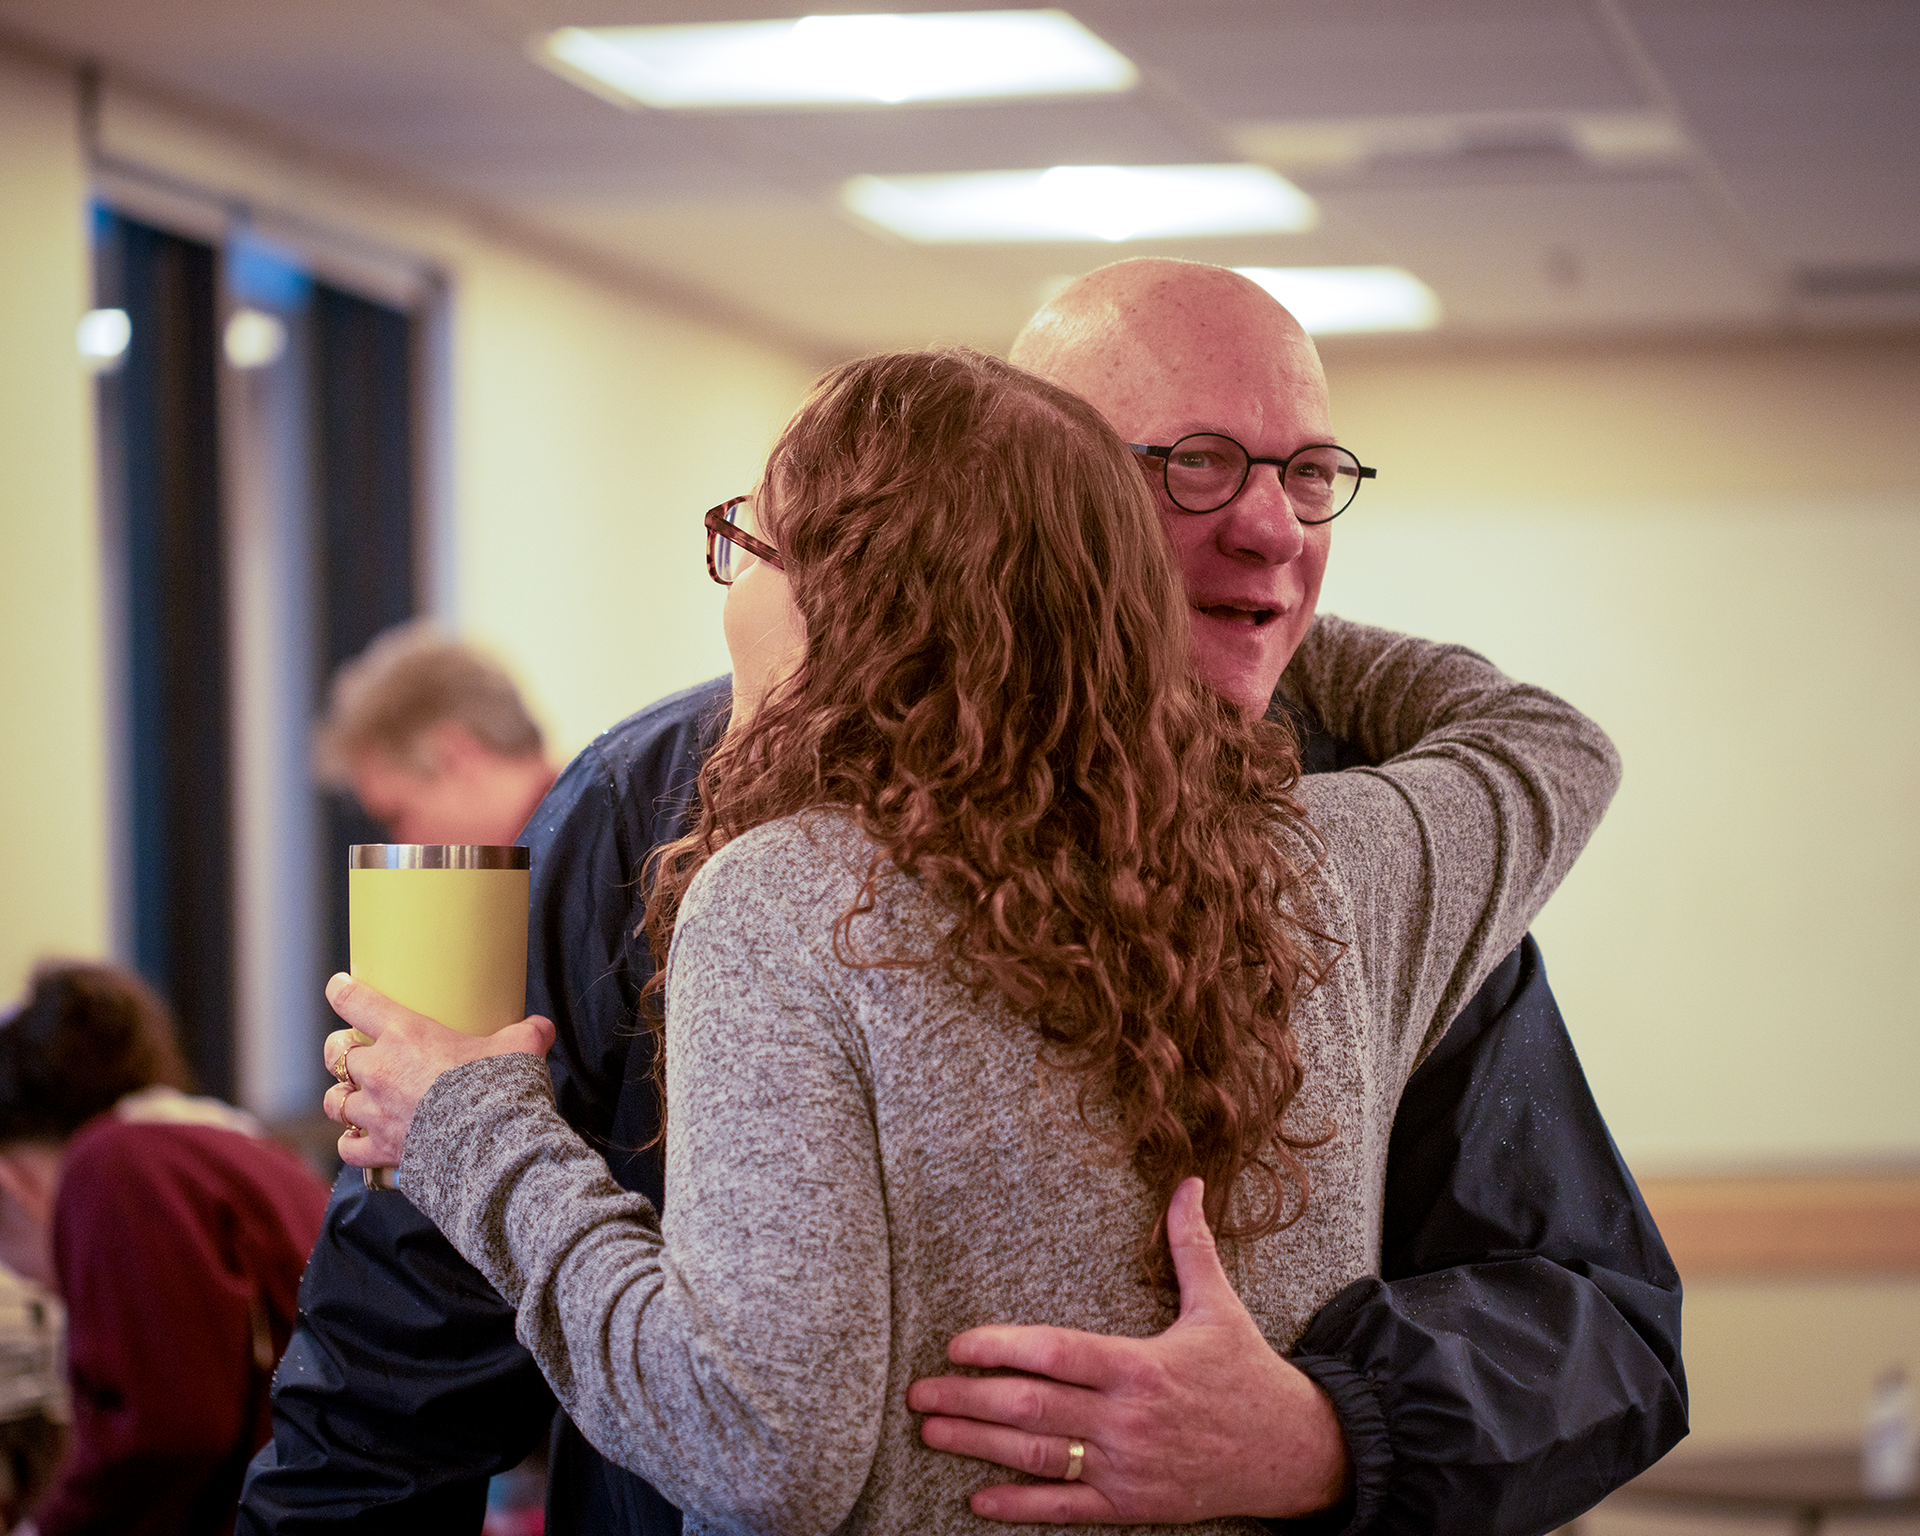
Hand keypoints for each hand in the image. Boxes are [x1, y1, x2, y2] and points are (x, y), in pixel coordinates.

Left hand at [321, 973, 554, 1167]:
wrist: (490, 1146)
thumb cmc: (499, 1090)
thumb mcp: (521, 1048)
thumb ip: (527, 1033)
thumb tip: (541, 1028)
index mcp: (406, 1035)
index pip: (357, 1003)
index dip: (342, 992)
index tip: (339, 987)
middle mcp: (380, 1071)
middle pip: (336, 1052)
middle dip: (340, 1049)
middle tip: (353, 1049)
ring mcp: (375, 1113)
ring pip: (334, 1101)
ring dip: (341, 1096)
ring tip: (350, 1096)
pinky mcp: (380, 1149)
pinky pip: (349, 1147)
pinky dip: (352, 1143)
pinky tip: (359, 1141)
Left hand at [907, 1178, 1351, 1524]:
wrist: (1293, 1453)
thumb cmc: (1247, 1372)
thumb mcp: (1218, 1305)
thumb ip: (1191, 1244)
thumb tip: (1186, 1182)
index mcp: (1141, 1367)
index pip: (1056, 1353)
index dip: (1002, 1348)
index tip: (956, 1344)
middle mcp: (1128, 1421)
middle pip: (1032, 1409)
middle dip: (968, 1400)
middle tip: (918, 1393)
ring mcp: (1127, 1469)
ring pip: (1039, 1458)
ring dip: (978, 1446)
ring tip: (931, 1432)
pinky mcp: (1132, 1508)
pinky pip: (1066, 1510)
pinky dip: (1020, 1505)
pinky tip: (978, 1498)